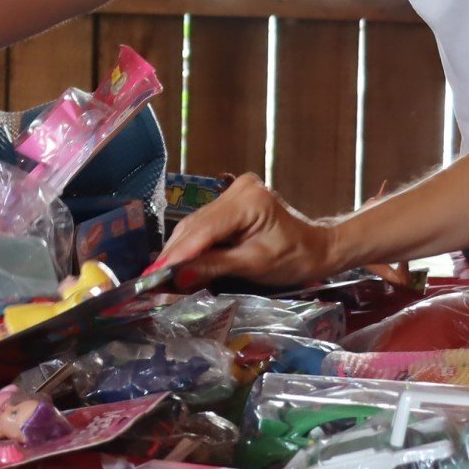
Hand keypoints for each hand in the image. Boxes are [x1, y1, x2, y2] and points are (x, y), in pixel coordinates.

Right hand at [154, 173, 344, 288]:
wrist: (317, 247)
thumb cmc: (295, 258)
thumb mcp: (255, 265)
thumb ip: (215, 266)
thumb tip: (178, 276)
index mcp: (249, 201)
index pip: (204, 229)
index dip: (178, 252)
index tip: (155, 274)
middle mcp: (238, 189)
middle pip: (196, 225)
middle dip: (175, 253)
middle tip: (151, 280)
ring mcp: (234, 192)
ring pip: (196, 224)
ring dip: (180, 250)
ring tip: (161, 274)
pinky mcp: (230, 201)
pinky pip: (204, 224)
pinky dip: (192, 244)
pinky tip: (178, 262)